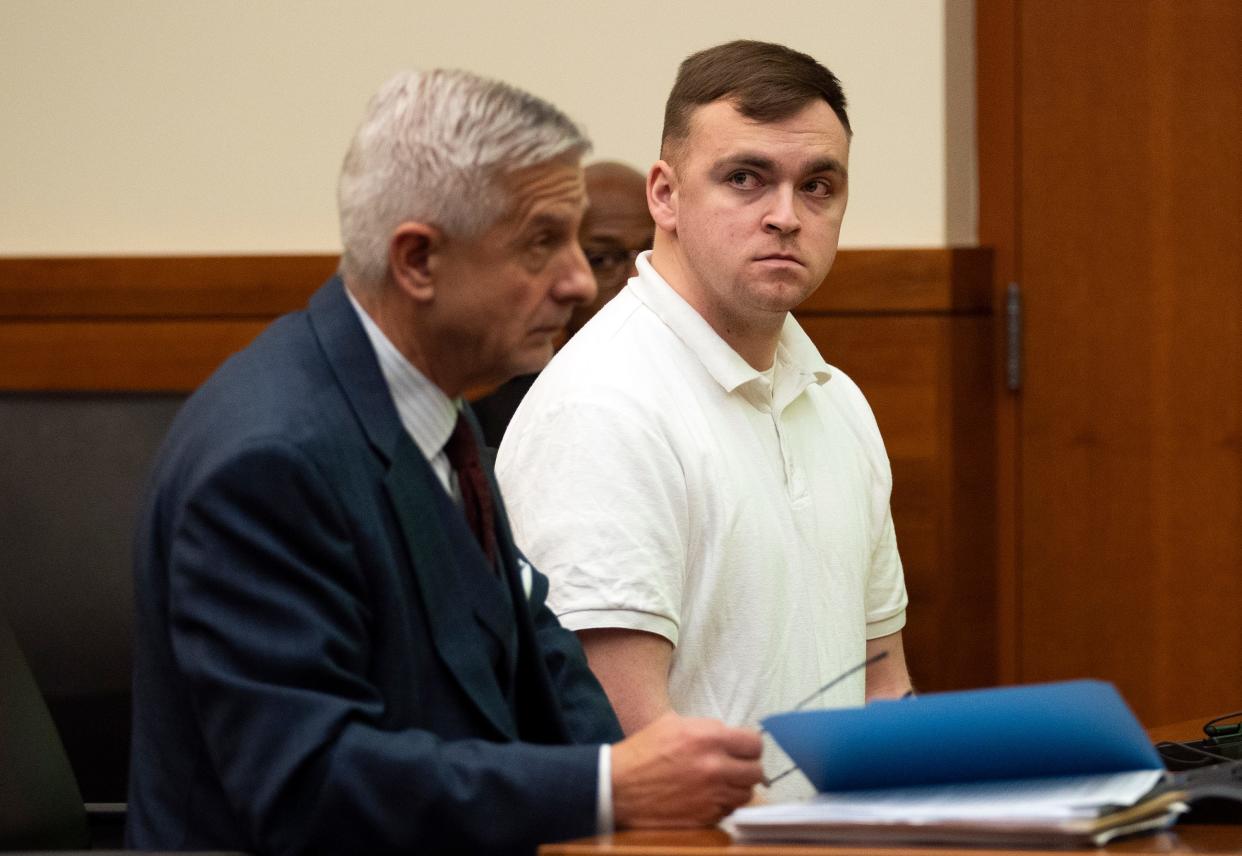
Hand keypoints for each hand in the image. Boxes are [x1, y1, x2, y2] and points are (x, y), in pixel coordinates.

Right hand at [611, 711, 763, 827]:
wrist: (619, 787)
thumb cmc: (643, 751)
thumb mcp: (673, 723)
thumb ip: (706, 728)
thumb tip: (729, 735)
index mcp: (708, 738)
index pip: (754, 743)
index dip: (749, 746)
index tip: (743, 749)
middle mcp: (715, 767)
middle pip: (756, 771)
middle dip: (747, 767)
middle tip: (735, 767)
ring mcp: (711, 795)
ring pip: (746, 793)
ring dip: (737, 787)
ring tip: (722, 783)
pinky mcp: (705, 816)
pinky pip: (729, 810)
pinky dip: (723, 804)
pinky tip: (708, 796)